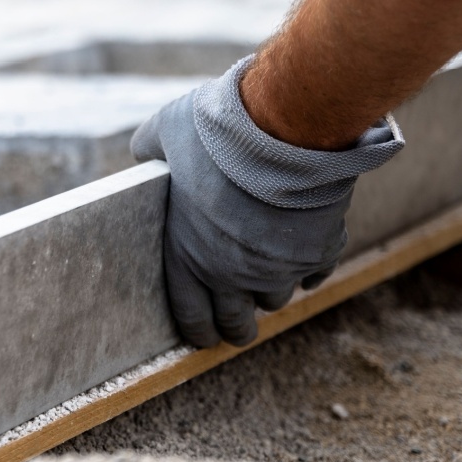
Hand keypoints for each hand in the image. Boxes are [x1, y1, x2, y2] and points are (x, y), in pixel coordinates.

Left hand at [131, 58, 402, 347]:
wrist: (286, 126)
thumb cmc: (217, 131)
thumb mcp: (166, 132)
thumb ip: (150, 150)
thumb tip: (143, 153)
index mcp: (187, 253)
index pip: (190, 315)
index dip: (197, 330)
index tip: (202, 335)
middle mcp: (232, 271)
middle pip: (237, 322)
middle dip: (236, 327)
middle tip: (237, 326)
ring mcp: (278, 266)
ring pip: (275, 298)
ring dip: (268, 289)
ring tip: (263, 274)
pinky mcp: (318, 251)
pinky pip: (314, 276)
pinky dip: (307, 271)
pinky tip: (299, 259)